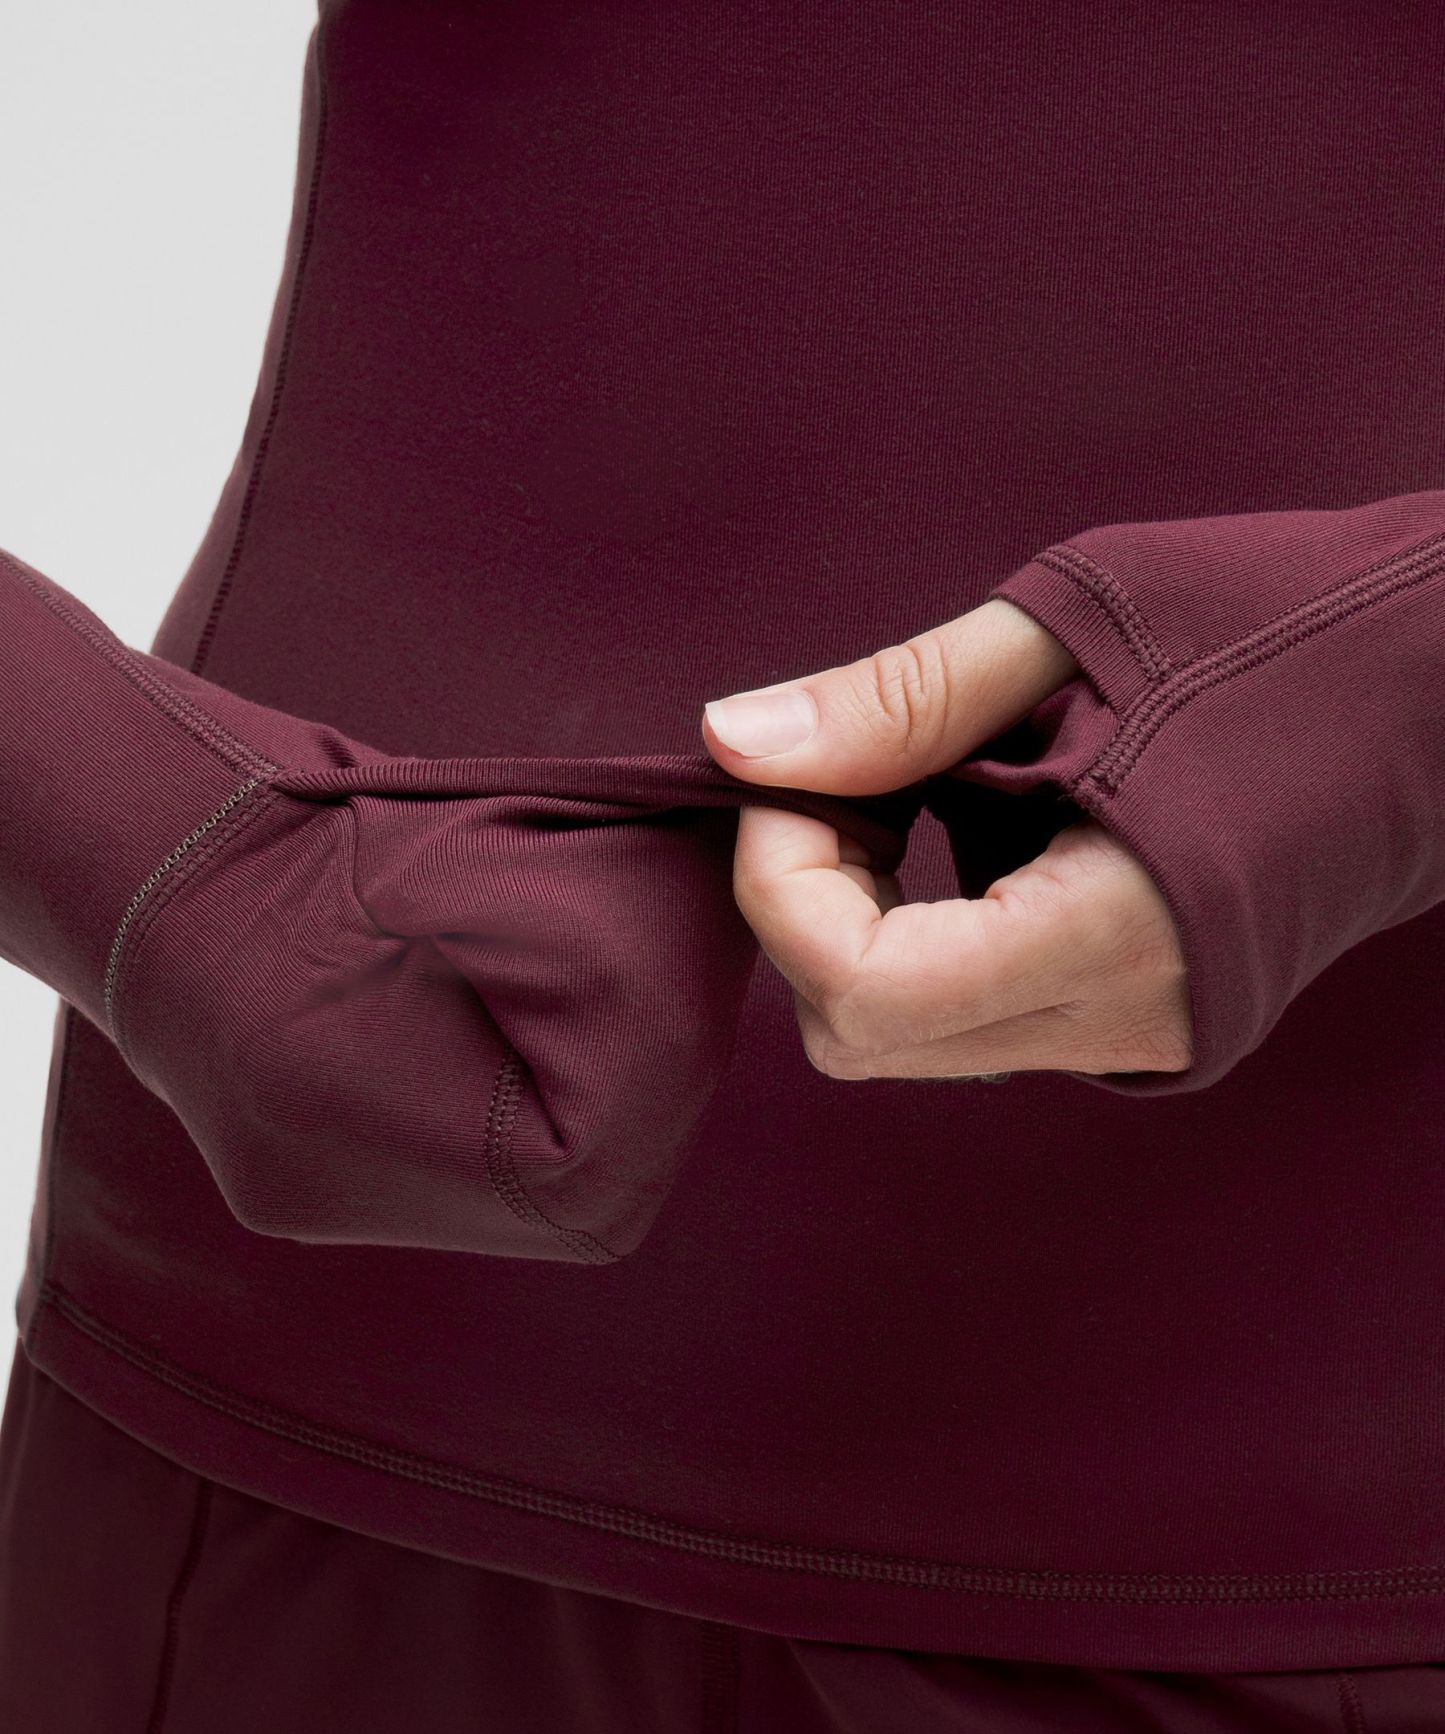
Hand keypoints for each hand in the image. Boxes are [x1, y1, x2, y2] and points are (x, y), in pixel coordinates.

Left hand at [701, 599, 1192, 1080]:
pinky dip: (927, 931)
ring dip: (863, 919)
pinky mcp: (1144, 1022)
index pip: (866, 992)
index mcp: (1116, 930)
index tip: (797, 780)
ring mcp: (1139, 1035)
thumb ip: (896, 700)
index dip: (783, 888)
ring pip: (909, 1035)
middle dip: (807, 907)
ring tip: (930, 789)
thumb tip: (733, 741)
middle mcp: (1125, 1020)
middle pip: (864, 1035)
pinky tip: (979, 824)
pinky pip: (974, 1015)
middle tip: (855, 779)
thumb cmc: (1286, 627)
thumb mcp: (1075, 629)